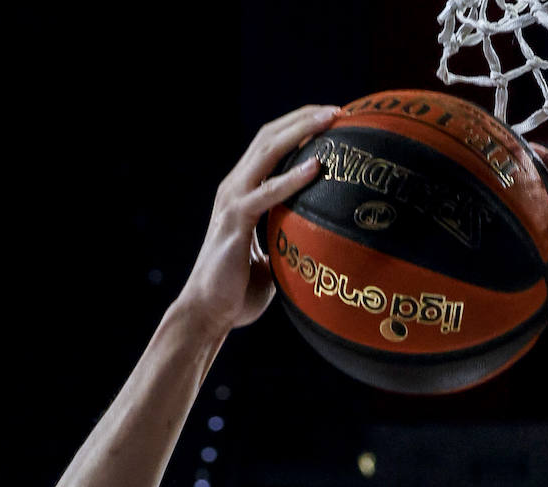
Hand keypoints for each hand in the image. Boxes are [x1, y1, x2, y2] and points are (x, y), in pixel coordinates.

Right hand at [181, 104, 338, 329]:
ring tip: (331, 120)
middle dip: (304, 118)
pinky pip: (267, 194)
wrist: (208, 314)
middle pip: (270, 138)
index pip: (270, 146)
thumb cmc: (238, 294)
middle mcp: (234, 188)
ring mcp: (232, 201)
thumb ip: (286, 241)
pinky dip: (292, 179)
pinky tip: (316, 168)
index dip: (298, 127)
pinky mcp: (234, 222)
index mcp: (242, 192)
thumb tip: (319, 246)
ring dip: (300, 132)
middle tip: (339, 110)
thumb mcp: (271, 259)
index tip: (332, 121)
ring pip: (267, 152)